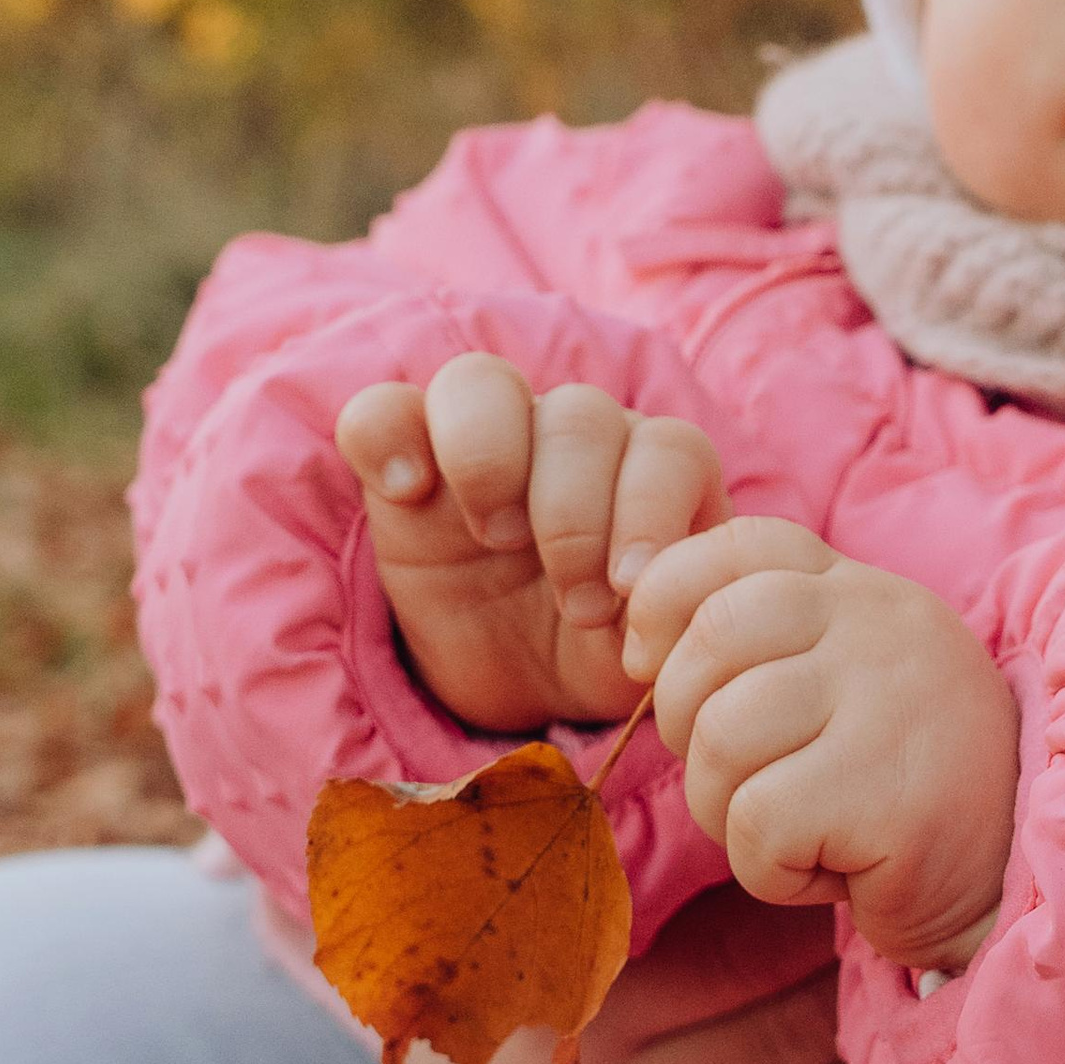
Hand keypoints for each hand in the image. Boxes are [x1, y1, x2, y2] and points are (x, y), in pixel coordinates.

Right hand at [337, 355, 728, 732]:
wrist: (523, 681)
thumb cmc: (601, 654)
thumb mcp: (653, 648)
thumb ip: (681, 613)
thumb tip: (674, 605)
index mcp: (650, 473)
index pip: (670, 447)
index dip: (652, 513)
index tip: (629, 591)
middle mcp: (574, 437)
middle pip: (580, 413)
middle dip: (576, 517)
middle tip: (574, 604)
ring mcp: (484, 438)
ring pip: (482, 382)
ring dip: (491, 461)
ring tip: (495, 539)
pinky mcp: (404, 459)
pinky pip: (383, 408)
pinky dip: (388, 434)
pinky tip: (408, 492)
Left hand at [620, 518, 1020, 974]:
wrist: (1005, 883)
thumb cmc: (896, 785)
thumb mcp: (839, 683)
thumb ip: (760, 639)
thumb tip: (633, 624)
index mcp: (863, 594)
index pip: (740, 545)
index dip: (666, 596)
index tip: (651, 663)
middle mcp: (883, 629)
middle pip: (711, 640)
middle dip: (685, 724)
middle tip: (740, 778)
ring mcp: (892, 704)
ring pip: (721, 738)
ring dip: (727, 810)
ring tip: (793, 831)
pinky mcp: (890, 795)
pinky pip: (758, 824)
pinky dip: (772, 870)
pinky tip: (832, 867)